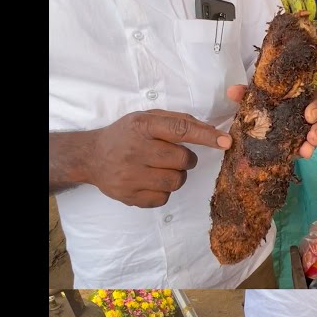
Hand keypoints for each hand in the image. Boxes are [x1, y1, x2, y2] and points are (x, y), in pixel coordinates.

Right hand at [87, 110, 231, 207]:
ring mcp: (131, 175)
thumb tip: (209, 130)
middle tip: (171, 156)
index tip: (225, 142)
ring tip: (160, 169)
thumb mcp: (146, 118)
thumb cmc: (125, 135)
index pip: (180, 129)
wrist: (91, 157)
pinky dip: (163, 191)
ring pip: (176, 181)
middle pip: (182, 159)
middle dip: (185, 159)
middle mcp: (136, 150)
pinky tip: (150, 181)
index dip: (206, 136)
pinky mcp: (129, 196)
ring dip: (176, 176)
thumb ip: (176, 121)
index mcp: (142, 126)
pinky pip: (164, 198)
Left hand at [225, 85, 316, 158]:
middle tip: (312, 136)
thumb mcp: (255, 101)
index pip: (315, 96)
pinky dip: (309, 149)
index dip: (316, 105)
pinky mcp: (306, 140)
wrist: (260, 125)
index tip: (309, 116)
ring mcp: (310, 125)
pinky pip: (313, 143)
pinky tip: (303, 155)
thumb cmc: (263, 106)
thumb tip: (232, 91)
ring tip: (307, 150)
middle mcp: (310, 108)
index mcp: (301, 95)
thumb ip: (245, 95)